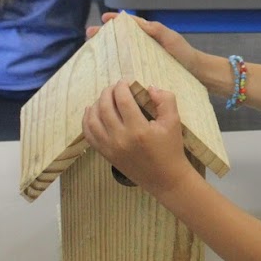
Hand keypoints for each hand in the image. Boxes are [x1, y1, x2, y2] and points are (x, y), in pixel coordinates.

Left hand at [82, 80, 191, 195]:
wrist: (165, 178)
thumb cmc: (171, 149)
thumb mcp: (174, 122)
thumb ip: (165, 100)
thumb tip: (150, 87)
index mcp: (138, 129)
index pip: (123, 100)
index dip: (121, 86)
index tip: (125, 81)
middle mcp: (120, 138)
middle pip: (105, 107)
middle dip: (108, 92)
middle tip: (115, 87)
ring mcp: (110, 147)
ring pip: (93, 120)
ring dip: (96, 104)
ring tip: (105, 97)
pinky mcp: (105, 154)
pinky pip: (89, 135)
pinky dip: (87, 120)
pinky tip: (91, 111)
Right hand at [89, 12, 201, 72]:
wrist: (196, 73)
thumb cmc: (184, 54)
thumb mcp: (171, 38)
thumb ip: (156, 29)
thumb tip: (136, 21)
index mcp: (149, 34)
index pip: (129, 24)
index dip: (115, 20)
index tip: (103, 19)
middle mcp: (144, 45)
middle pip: (121, 37)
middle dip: (105, 35)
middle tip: (89, 35)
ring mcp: (144, 58)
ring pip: (122, 51)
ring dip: (107, 49)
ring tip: (93, 50)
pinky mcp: (144, 70)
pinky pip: (127, 65)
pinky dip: (116, 64)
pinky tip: (106, 70)